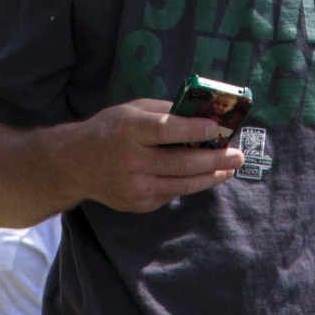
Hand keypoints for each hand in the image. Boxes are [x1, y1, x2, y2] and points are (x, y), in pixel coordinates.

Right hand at [71, 99, 243, 212]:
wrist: (77, 164)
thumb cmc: (110, 130)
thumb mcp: (131, 111)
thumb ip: (164, 112)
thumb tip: (202, 114)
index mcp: (129, 130)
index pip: (167, 130)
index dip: (194, 130)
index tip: (217, 128)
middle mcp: (132, 160)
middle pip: (182, 163)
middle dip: (215, 159)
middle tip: (238, 154)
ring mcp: (135, 187)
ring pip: (183, 184)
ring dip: (211, 176)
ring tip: (229, 168)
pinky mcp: (139, 204)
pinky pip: (173, 193)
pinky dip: (190, 183)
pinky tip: (205, 176)